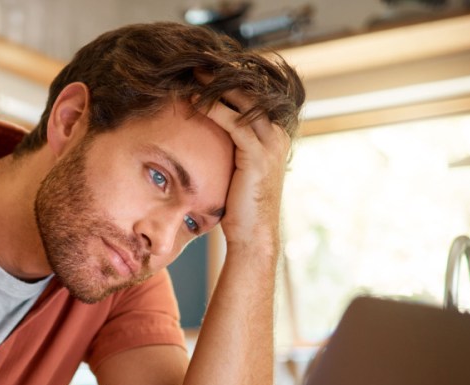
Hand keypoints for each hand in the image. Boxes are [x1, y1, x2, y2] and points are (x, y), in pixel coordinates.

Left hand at [197, 75, 291, 250]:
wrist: (253, 234)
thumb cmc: (240, 206)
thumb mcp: (237, 169)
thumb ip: (232, 148)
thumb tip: (210, 136)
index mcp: (273, 135)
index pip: (252, 98)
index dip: (228, 82)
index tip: (204, 73)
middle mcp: (276, 135)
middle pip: (249, 93)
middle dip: (222, 77)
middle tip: (196, 66)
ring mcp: (270, 143)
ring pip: (243, 103)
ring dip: (216, 87)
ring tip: (193, 76)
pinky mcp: (257, 154)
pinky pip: (234, 123)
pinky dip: (214, 109)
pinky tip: (195, 102)